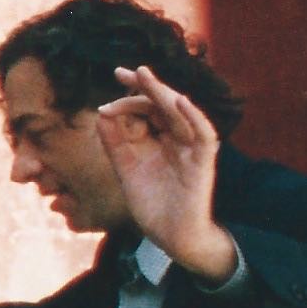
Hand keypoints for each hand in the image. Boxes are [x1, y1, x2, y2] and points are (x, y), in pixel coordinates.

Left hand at [97, 66, 234, 279]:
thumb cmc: (151, 203)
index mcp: (158, 139)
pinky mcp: (203, 161)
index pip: (146, 109)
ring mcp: (190, 148)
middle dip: (146, 87)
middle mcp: (176, 139)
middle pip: (163, 106)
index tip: (113, 86)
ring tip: (146, 77)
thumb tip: (102, 112)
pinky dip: (194, 116)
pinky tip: (180, 101)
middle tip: (127, 71)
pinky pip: (203, 134)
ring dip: (164, 94)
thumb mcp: (125, 168)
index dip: (131, 96)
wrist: (170, 235)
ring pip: (181, 114)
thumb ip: (115, 141)